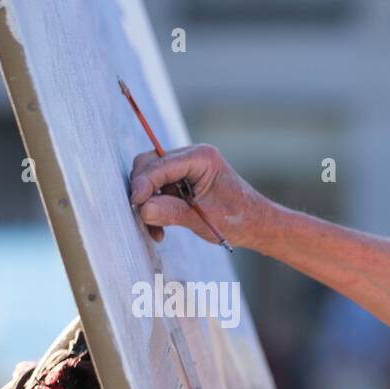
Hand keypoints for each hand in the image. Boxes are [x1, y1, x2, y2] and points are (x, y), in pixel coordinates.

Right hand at [128, 143, 267, 247]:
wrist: (255, 225)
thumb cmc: (238, 220)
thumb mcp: (204, 219)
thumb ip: (173, 213)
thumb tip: (144, 209)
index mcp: (201, 158)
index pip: (161, 165)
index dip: (144, 183)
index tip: (134, 203)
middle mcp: (191, 156)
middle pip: (149, 165)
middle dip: (143, 191)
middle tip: (141, 216)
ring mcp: (184, 167)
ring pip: (150, 179)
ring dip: (148, 204)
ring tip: (156, 230)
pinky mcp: (180, 181)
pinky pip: (157, 190)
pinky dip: (155, 208)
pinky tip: (160, 229)